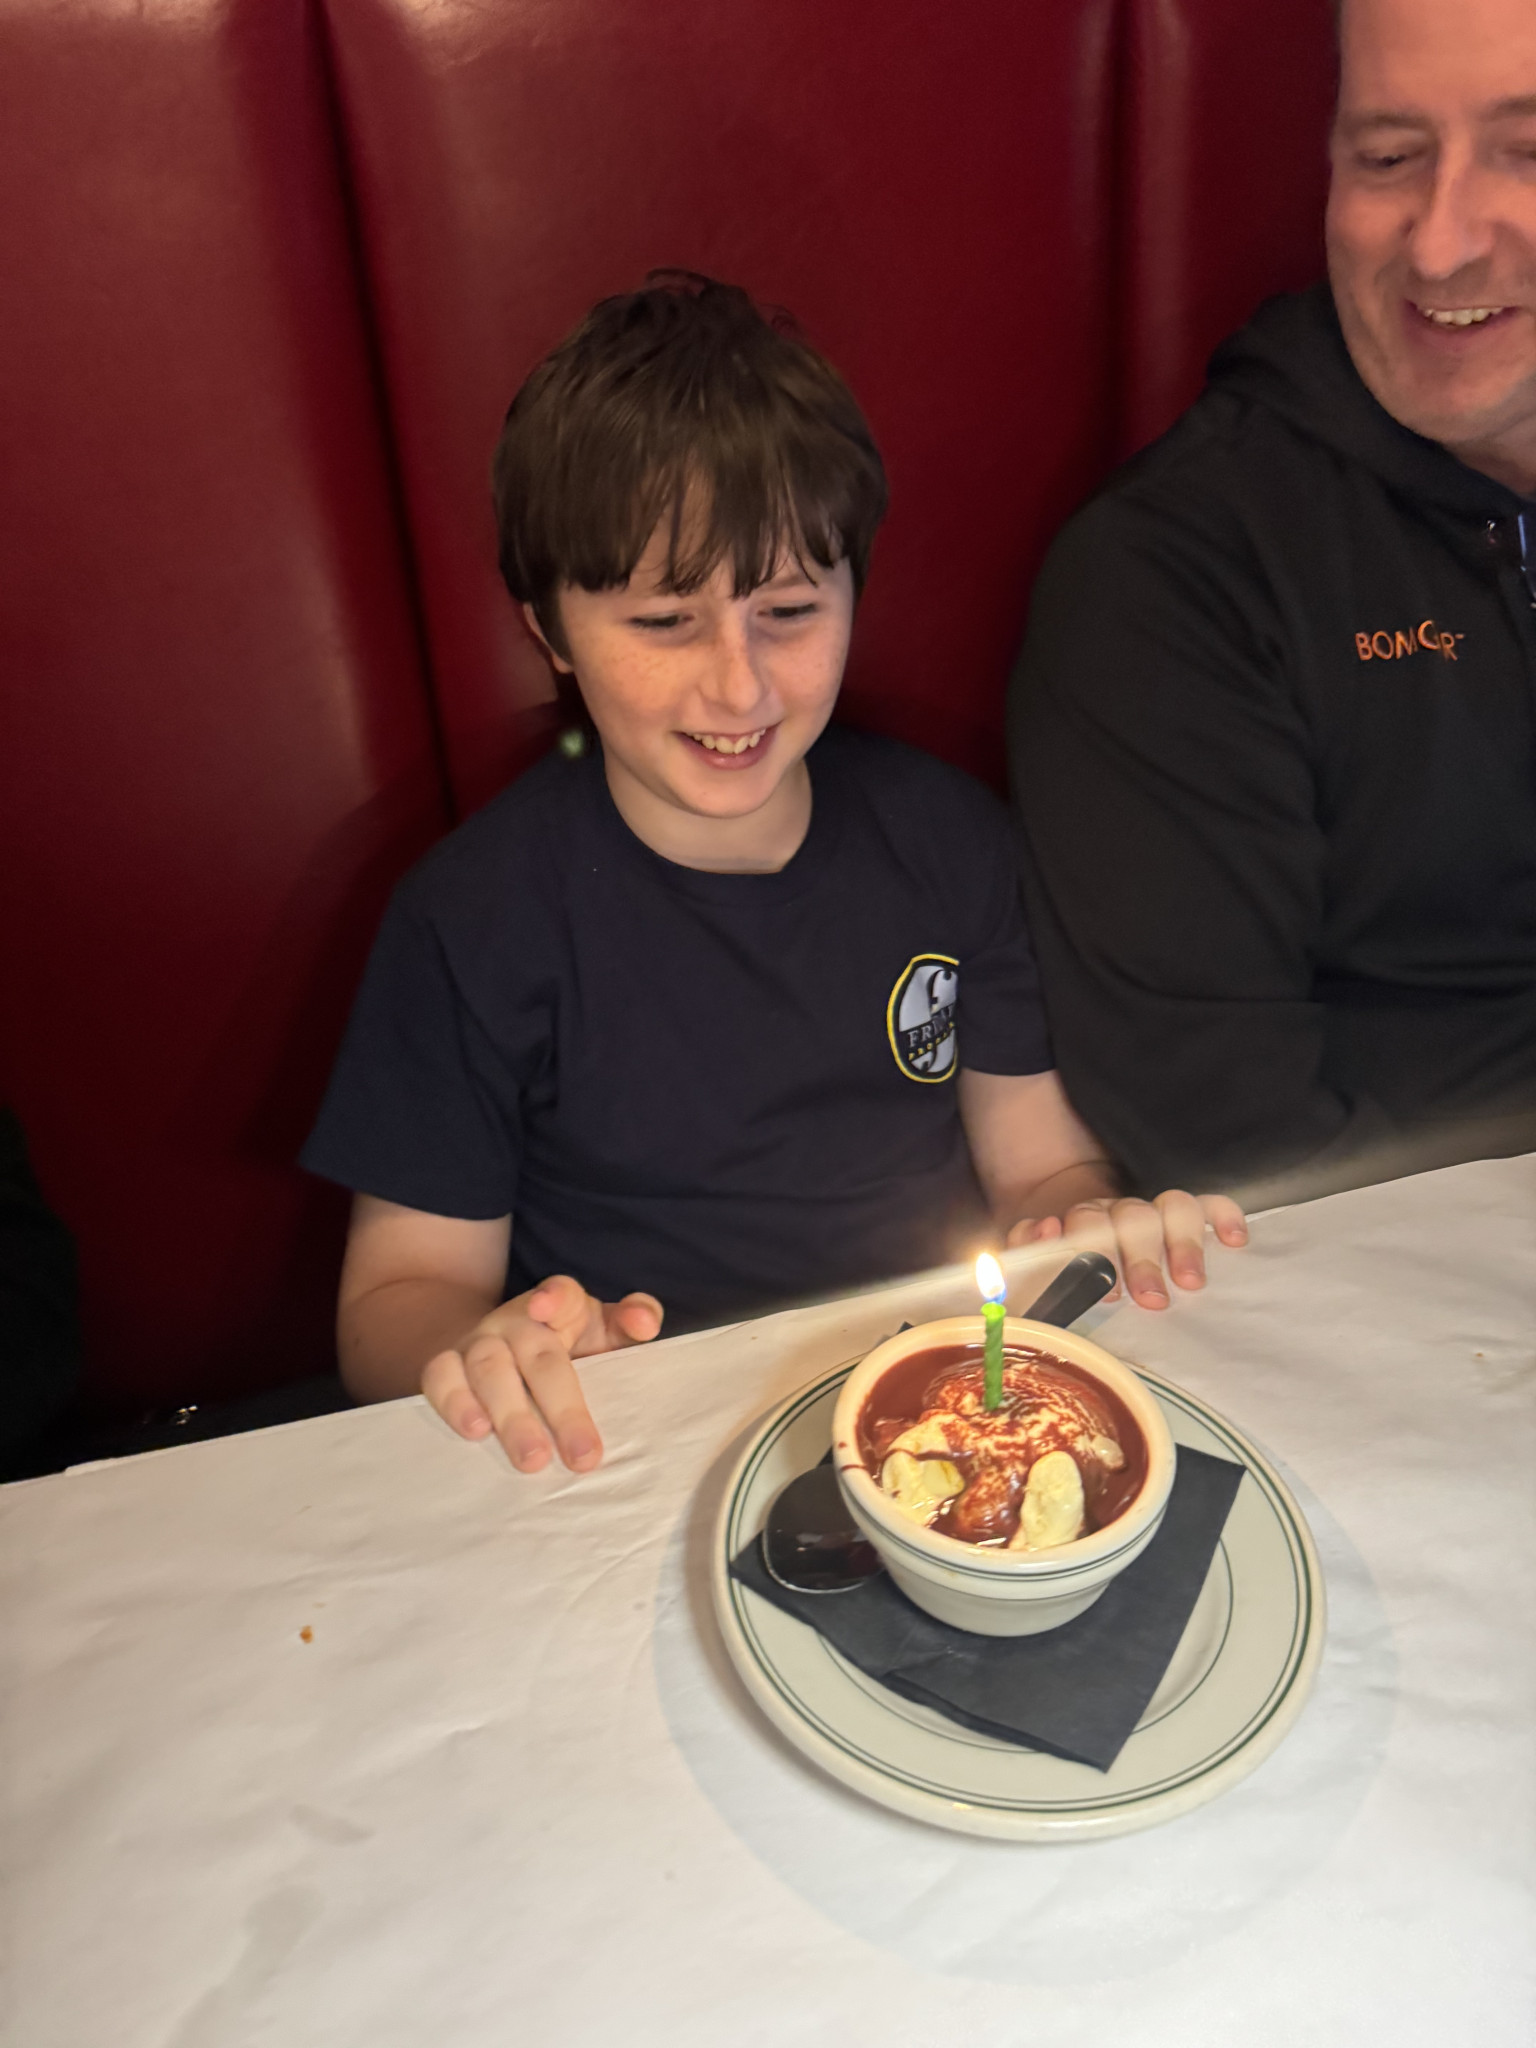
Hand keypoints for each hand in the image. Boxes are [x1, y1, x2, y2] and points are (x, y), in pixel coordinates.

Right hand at [421, 1275, 662, 1472]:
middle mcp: (515, 1320)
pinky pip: (440, 1378)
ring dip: (511, 1416)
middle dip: (561, 1407)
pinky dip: (454, 1404)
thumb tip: (645, 1324)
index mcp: (559, 1306)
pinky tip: (474, 1432)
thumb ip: (631, 1322)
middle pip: (536, 1354)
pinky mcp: (444, 1366)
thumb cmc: (565, 1346)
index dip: (556, 1298)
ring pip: (488, 1369)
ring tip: (532, 1459)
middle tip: (583, 1457)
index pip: (561, 1293)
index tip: (549, 1309)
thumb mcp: (602, 1330)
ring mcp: (477, 1342)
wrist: (494, 1346)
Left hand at [1007, 1191, 1247, 1310]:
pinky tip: (1235, 1240)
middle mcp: (1116, 1213)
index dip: (1096, 1252)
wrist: (1078, 1245)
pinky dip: (1223, 1215)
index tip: (1108, 1292)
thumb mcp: (1032, 1271)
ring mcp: (1150, 1212)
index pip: (1084, 1225)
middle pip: (1132, 1218)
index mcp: (1078, 1225)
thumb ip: (1026, 1254)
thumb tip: (1043, 1230)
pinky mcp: (1184, 1215)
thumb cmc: (1060, 1273)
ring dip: (1183, 1243)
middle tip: (1152, 1300)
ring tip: (1192, 1283)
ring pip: (1171, 1208)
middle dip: (1143, 1259)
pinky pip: (1208, 1204)